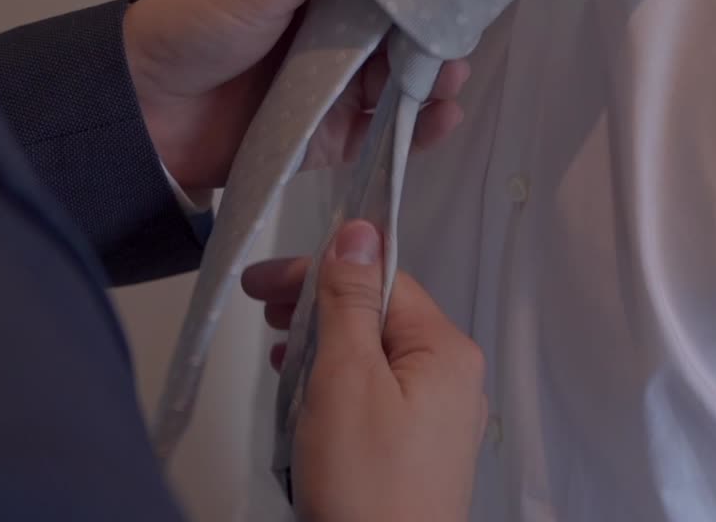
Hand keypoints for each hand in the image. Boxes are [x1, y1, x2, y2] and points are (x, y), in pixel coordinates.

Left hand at [122, 0, 470, 200]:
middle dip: (431, 46)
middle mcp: (331, 46)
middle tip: (453, 48)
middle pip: (398, 46)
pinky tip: (442, 118)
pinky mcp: (328, 143)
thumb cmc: (197, 30)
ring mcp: (332, 96)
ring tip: (449, 82)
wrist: (142, 108)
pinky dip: (413, 132)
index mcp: (318, 1)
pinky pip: (379, 137)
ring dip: (430, 86)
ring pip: (397, 91)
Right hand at [242, 221, 486, 521]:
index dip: (320, 273)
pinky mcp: (418, 450)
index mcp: (446, 350)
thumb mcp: (346, 378)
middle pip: (380, 316)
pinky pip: (377, 395)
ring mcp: (439, 417)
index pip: (382, 280)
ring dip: (323, 347)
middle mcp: (453, 377)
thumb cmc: (365, 484)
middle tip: (263, 312)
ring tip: (279, 356)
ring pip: (375, 356)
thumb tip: (360, 232)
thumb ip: (350, 301)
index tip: (263, 284)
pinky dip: (337, 386)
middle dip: (319, 309)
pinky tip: (305, 397)